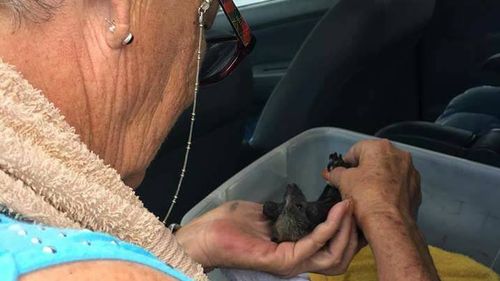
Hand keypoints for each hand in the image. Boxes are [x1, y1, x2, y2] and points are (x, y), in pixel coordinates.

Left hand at [175, 200, 359, 276]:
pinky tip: (336, 210)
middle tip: (357, 207)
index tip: (352, 205)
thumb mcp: (267, 215)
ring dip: (346, 229)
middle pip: (341, 257)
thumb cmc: (230, 225)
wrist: (205, 234)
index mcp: (294, 251)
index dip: (347, 230)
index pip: (332, 248)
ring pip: (334, 255)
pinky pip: (315, 244)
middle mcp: (297, 260)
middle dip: (354, 233)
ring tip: (349, 207)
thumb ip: (288, 214)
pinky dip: (330, 226)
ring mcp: (291, 262)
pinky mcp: (283, 260)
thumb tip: (305, 204)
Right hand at [322, 139, 421, 228]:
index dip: (346, 163)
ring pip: (388, 172)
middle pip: (374, 159)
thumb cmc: (366, 197)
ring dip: (378, 179)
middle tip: (353, 185)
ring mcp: (410, 172)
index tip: (341, 174)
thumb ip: (336, 173)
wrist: (389, 224)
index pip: (356, 149)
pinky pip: (398, 185)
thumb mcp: (343, 181)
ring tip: (367, 195)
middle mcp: (399, 155)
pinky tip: (381, 202)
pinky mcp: (416, 189)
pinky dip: (390, 190)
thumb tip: (331, 173)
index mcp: (380, 147)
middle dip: (363, 170)